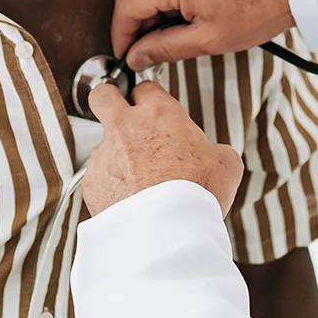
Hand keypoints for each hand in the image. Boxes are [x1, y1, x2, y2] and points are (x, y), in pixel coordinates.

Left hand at [80, 79, 242, 217]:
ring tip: (137, 179)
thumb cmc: (195, 194)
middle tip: (119, 111)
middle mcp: (126, 128)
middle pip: (103, 95)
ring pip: (102, 143)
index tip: (153, 108)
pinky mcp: (91, 182)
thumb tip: (213, 155)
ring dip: (115, 155)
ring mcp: (104, 154)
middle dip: (108, 98)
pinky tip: (129, 200)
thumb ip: (214, 150)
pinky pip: (98, 177)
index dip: (149, 97)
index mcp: (159, 115)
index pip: (146, 88)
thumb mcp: (225, 164)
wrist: (165, 230)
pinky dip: (110, 186)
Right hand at [110, 0, 292, 67]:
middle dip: (133, 18)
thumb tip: (136, 56)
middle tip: (145, 46)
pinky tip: (186, 1)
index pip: (127, 5)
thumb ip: (164, 47)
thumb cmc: (258, 9)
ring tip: (170, 26)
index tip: (125, 53)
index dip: (121, 33)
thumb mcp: (209, 39)